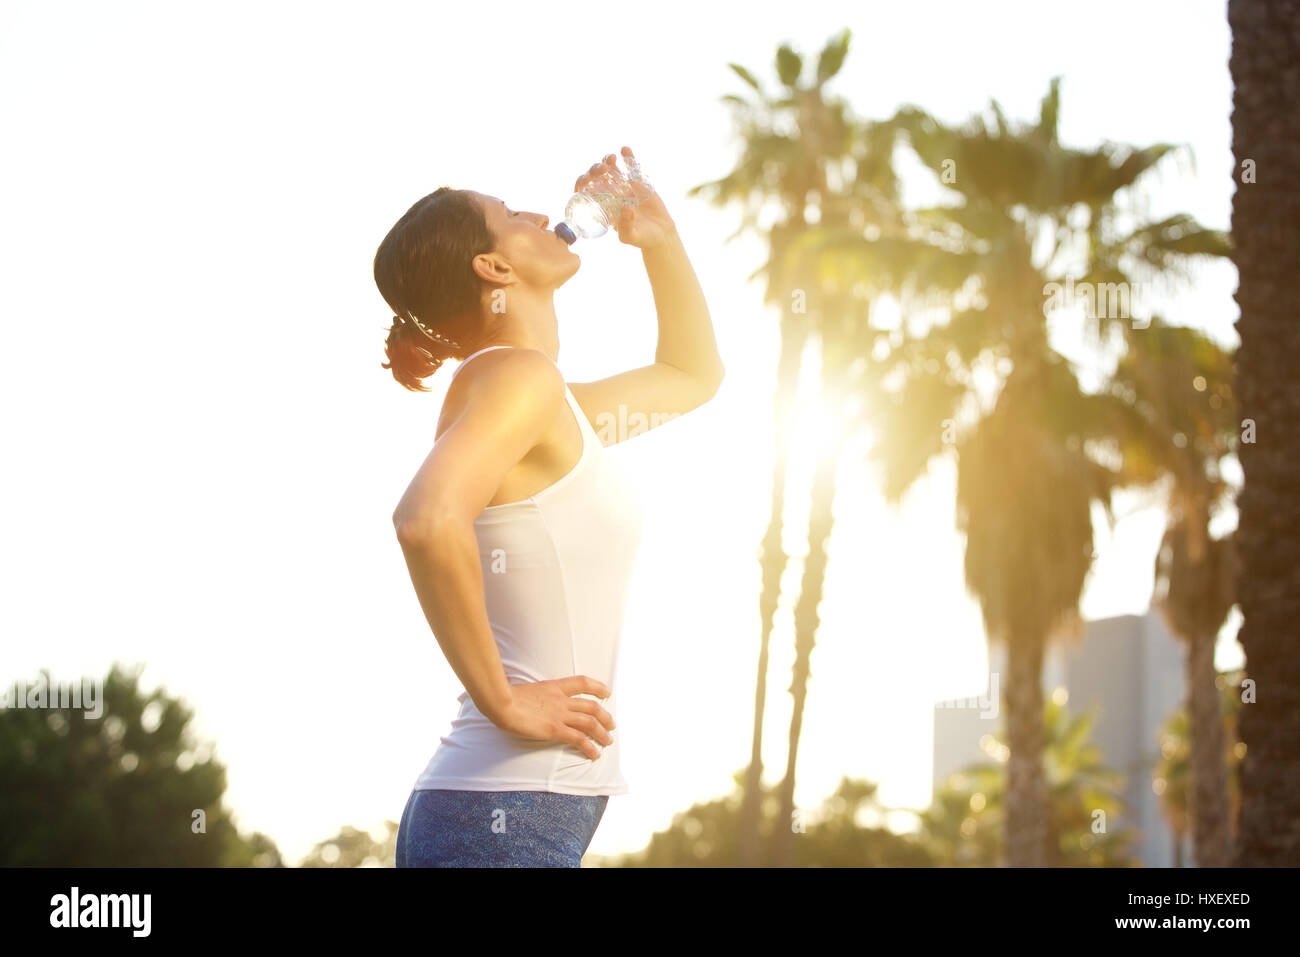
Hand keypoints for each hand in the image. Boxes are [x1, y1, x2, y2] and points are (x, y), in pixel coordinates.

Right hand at [490, 675, 615, 759]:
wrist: (501, 702)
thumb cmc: (506, 697)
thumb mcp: (527, 690)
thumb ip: (537, 696)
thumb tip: (534, 703)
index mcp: (554, 687)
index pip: (582, 682)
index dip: (598, 686)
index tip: (607, 692)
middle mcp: (561, 700)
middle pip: (592, 706)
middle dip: (605, 716)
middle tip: (611, 725)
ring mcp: (559, 714)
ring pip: (590, 723)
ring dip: (602, 733)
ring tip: (608, 741)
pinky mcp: (555, 729)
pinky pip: (579, 739)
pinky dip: (590, 747)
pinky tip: (595, 754)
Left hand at [574, 145, 676, 249]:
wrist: (661, 233)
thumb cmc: (643, 238)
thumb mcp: (632, 236)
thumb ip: (626, 225)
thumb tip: (626, 208)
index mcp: (603, 207)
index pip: (586, 192)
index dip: (583, 183)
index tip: (586, 179)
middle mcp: (610, 195)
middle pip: (596, 177)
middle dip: (595, 170)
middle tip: (601, 169)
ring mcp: (624, 186)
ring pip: (611, 169)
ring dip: (607, 161)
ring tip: (611, 159)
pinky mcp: (638, 182)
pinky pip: (631, 166)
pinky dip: (628, 157)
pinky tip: (625, 149)